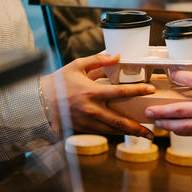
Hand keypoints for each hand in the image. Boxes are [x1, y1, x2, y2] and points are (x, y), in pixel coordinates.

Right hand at [40, 54, 155, 139]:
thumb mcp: (77, 65)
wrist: (39, 102)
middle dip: (137, 127)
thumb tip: (117, 56)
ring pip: (113, 130)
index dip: (138, 90)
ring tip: (145, 135)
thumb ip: (98, 61)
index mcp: (92, 92)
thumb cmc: (59, 82)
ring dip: (129, 133)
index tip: (151, 89)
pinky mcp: (83, 128)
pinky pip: (103, 132)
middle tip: (152, 131)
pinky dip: (116, 132)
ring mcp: (87, 121)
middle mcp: (92, 109)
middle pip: (119, 120)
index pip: (121, 91)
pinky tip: (125, 132)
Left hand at [145, 57, 191, 142]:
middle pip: (179, 110)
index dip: (179, 75)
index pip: (191, 81)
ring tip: (157, 123)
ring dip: (168, 125)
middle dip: (161, 111)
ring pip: (184, 126)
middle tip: (148, 111)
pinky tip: (177, 131)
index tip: (172, 73)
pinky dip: (184, 132)